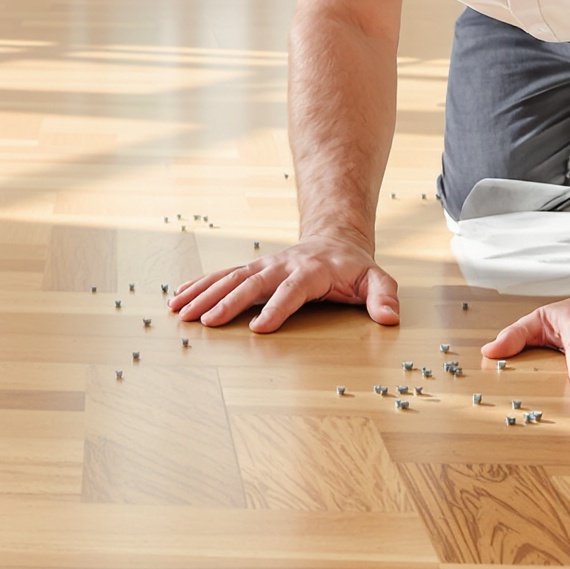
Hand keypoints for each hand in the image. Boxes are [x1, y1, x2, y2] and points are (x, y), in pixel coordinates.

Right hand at [169, 238, 399, 332]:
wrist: (334, 240)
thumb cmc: (353, 268)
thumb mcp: (376, 279)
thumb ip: (384, 296)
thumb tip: (390, 317)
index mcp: (311, 271)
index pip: (292, 291)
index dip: (276, 308)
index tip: (259, 328)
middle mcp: (281, 266)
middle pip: (251, 283)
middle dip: (227, 302)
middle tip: (206, 323)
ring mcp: (263, 266)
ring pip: (229, 278)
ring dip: (204, 294)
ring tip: (179, 310)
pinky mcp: (251, 268)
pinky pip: (222, 276)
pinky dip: (200, 285)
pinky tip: (178, 297)